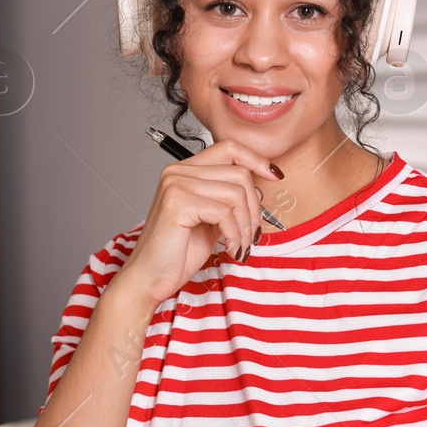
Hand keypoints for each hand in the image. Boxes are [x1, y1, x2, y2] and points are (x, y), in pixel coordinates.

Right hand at [117, 139, 281, 306]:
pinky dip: (235, 235)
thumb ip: (229, 201)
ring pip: (235, 194)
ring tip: (241, 245)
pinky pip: (224, 213)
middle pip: (239, 173)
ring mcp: (176, 185)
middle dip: (255, 207)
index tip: (275, 176)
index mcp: (185, 171)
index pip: (229, 148)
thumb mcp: (211, 221)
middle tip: (253, 234)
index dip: (256, 159)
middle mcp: (177, 172)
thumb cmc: (178, 253)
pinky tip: (230, 249)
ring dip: (246, 225)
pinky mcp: (177, 203)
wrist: (150, 278)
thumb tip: (259, 188)